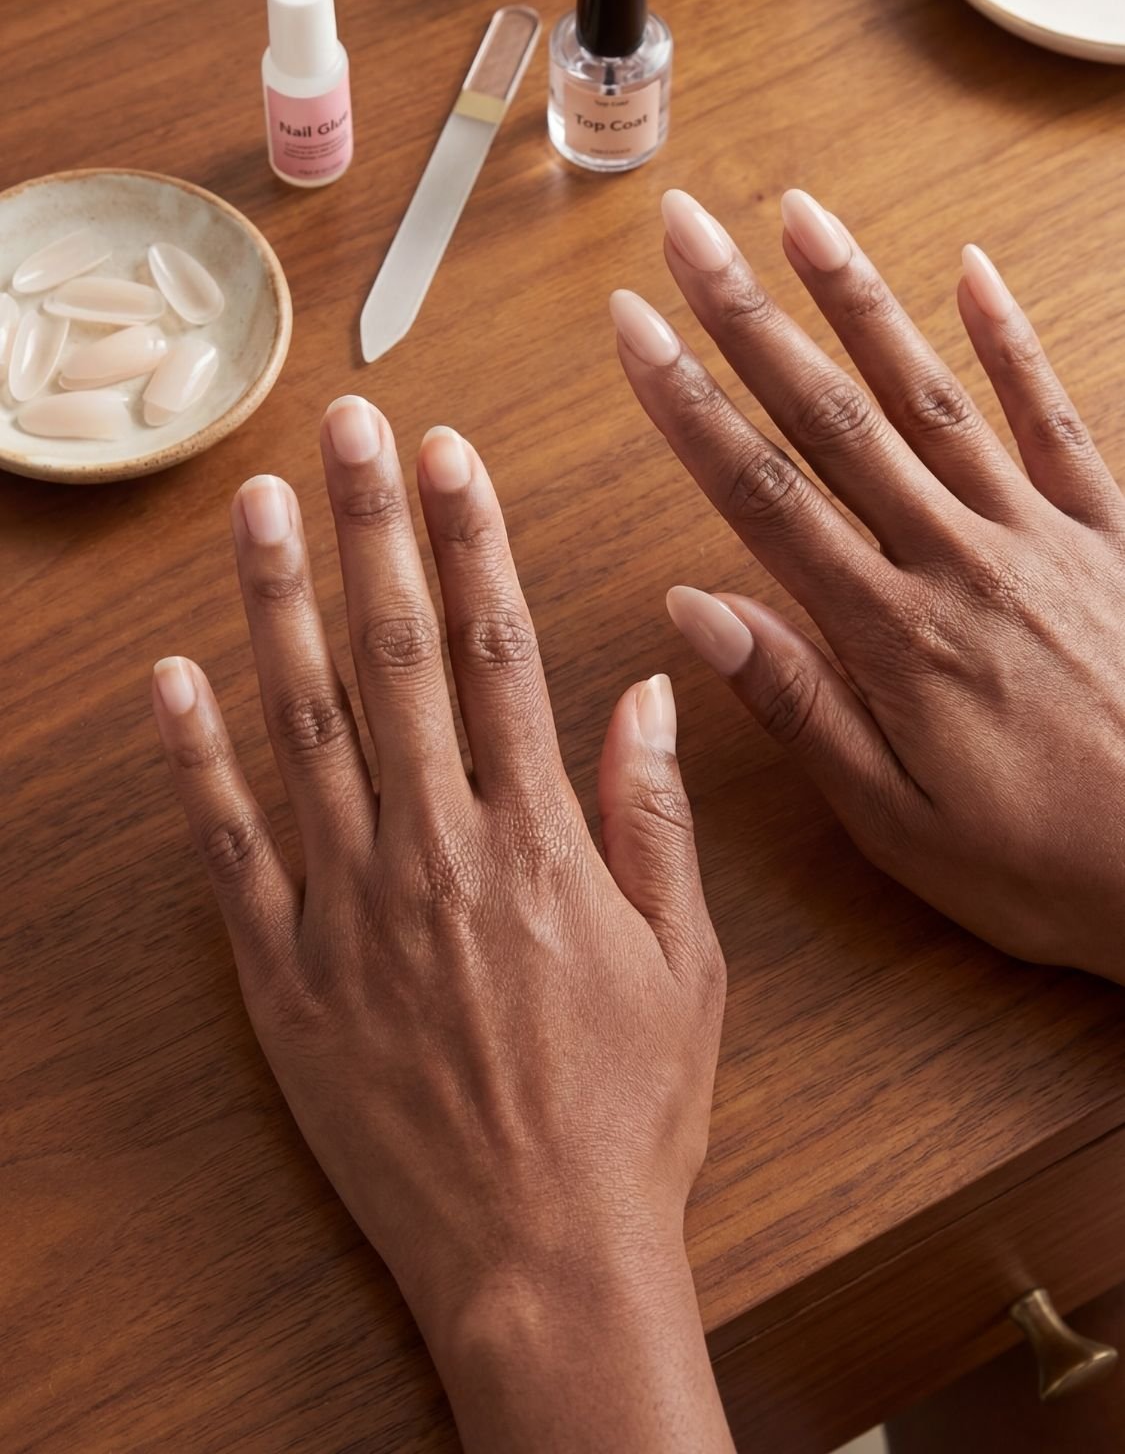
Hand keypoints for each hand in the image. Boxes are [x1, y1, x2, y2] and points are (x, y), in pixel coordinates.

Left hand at [151, 399, 730, 1453]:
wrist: (541, 1256)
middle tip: (346, 429)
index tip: (447, 454)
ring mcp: (351, 908)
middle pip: (393, 656)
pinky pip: (232, 847)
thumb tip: (648, 689)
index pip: (495, 651)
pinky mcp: (286, 972)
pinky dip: (197, 760)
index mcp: (540, 840)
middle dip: (370, 528)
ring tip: (259, 508)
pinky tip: (174, 678)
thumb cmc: (626, 1113)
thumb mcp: (686, 961)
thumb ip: (654, 814)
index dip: (468, 540)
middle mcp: (438, 851)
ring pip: (305, 725)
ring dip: (279, 605)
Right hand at [613, 188, 1124, 988]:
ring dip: (859, 298)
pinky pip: (1054, 416)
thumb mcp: (901, 823)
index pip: (763, 493)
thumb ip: (800, 704)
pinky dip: (1011, 340)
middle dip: (747, 313)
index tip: (634, 324)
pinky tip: (972, 269)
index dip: (688, 401)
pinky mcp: (1109, 529)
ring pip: (931, 392)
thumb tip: (695, 608)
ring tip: (800, 214)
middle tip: (687, 227)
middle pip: (832, 416)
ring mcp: (1038, 533)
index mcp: (894, 633)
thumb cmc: (1052, 866)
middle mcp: (959, 558)